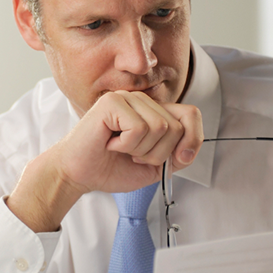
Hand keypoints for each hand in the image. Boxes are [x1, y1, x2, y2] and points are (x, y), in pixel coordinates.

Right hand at [7, 91, 202, 231]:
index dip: (192, 139)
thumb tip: (187, 149)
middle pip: (176, 127)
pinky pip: (138, 128)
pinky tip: (111, 143)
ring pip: (159, 127)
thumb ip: (177, 155)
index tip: (178, 160)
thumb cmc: (111, 168)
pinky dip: (126, 145)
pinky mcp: (112, 102)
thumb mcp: (155, 167)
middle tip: (134, 156)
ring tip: (121, 149)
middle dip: (158, 154)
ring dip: (141, 150)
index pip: (192, 114)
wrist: (80, 175)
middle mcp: (143, 100)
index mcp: (155, 112)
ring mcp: (127, 98)